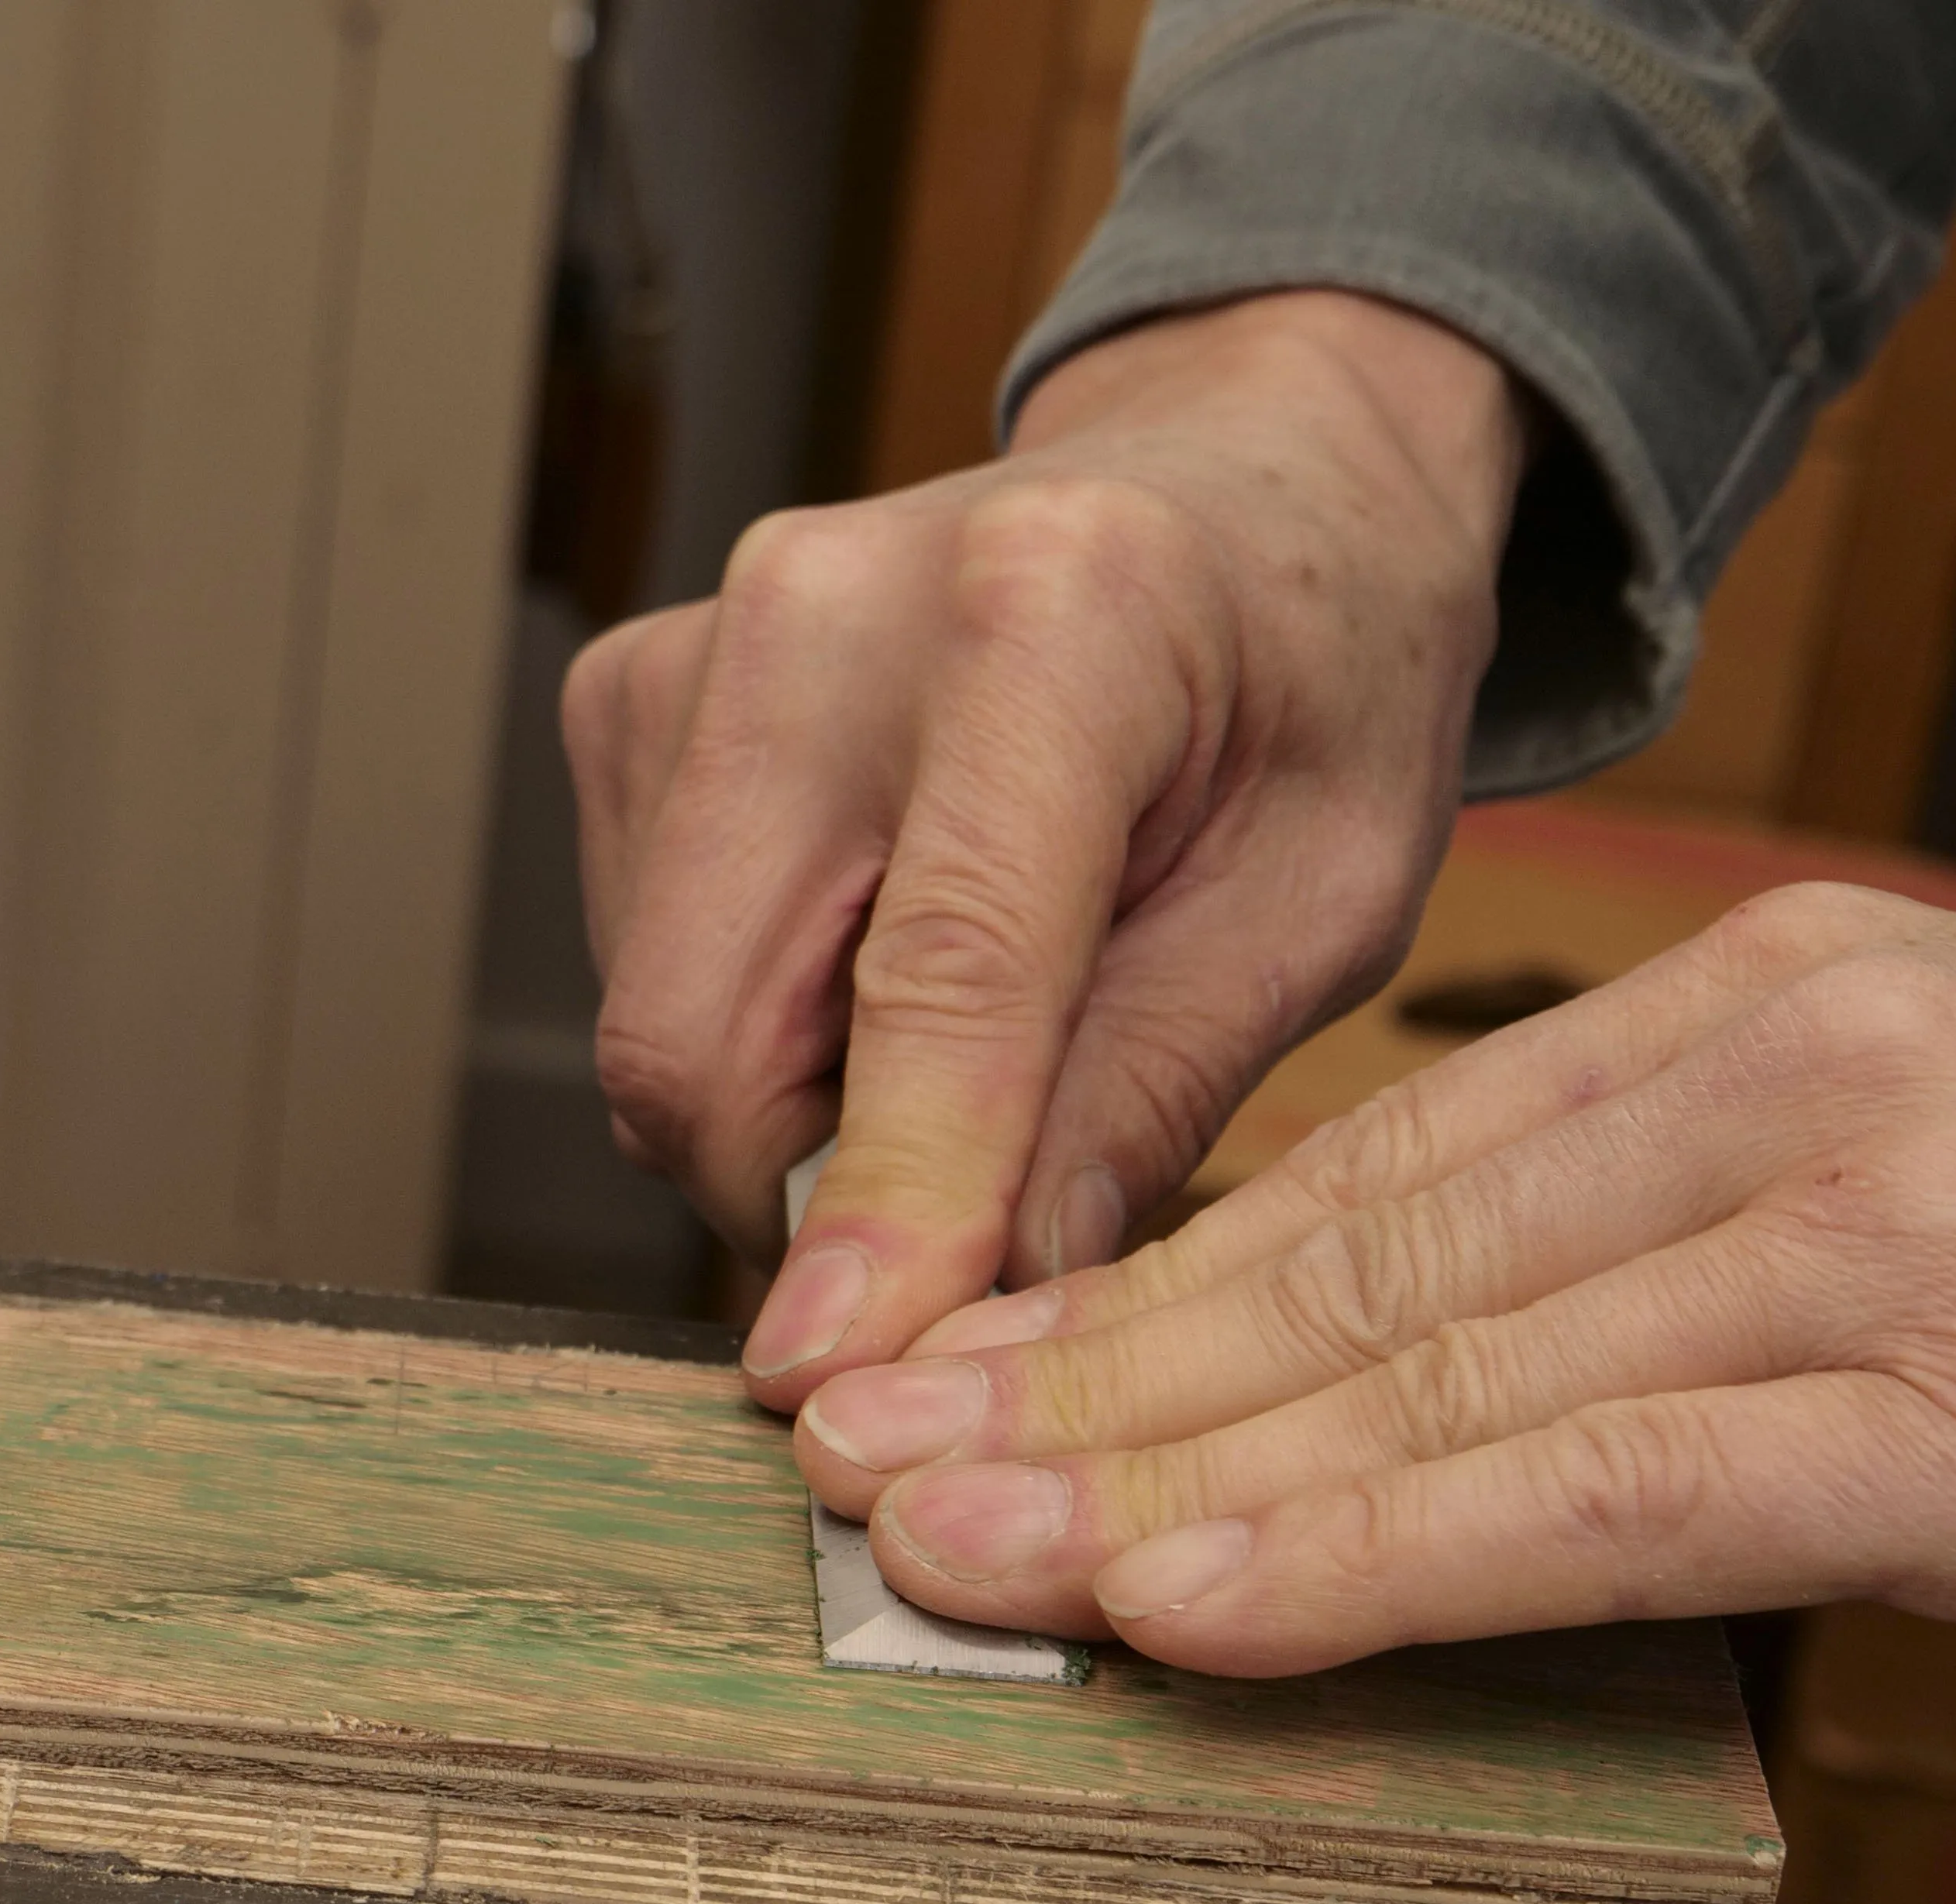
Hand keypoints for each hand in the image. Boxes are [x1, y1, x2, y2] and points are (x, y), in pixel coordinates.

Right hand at [565, 291, 1524, 1405]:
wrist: (1241, 482)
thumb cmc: (1312, 681)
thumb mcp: (1327, 899)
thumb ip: (1153, 1090)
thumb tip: (991, 1305)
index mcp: (1056, 611)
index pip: (933, 975)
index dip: (889, 1200)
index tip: (846, 1370)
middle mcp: (825, 607)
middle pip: (704, 1033)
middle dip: (807, 1197)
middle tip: (976, 1226)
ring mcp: (697, 645)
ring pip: (660, 1028)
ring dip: (792, 1116)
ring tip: (974, 1046)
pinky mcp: (628, 697)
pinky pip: (645, 969)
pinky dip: (756, 1032)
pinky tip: (883, 962)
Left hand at [787, 885, 1955, 1686]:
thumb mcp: (1931, 1159)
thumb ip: (1675, 1224)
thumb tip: (1413, 1353)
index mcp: (1761, 999)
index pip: (1370, 1171)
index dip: (1129, 1287)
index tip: (944, 1364)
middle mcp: (1786, 1072)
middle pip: (1350, 1258)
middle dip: (1076, 1378)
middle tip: (850, 1456)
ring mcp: (1870, 1229)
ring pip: (1431, 1371)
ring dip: (1158, 1478)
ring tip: (944, 1545)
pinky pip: (1597, 1495)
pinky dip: (1372, 1556)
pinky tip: (1191, 1608)